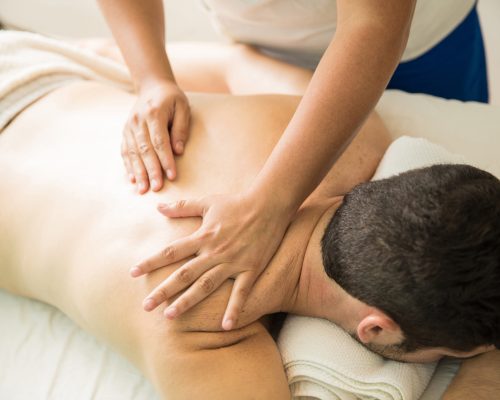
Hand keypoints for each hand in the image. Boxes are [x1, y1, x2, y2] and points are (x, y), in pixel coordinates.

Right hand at [122, 79, 189, 193]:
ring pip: (132, 153)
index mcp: (154, 113)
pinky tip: (133, 180)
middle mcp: (138, 121)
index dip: (165, 160)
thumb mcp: (183, 108)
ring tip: (143, 189)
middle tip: (157, 188)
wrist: (152, 86)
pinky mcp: (125, 132)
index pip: (159, 141)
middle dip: (151, 170)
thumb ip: (181, 128)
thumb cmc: (172, 99)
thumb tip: (178, 151)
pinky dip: (128, 166)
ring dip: (138, 172)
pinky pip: (125, 151)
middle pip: (144, 150)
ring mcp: (129, 127)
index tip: (172, 176)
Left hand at [130, 192, 293, 329]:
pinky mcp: (251, 269)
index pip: (171, 252)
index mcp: (202, 236)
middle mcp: (214, 252)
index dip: (151, 262)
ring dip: (188, 301)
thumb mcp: (208, 202)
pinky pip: (242, 292)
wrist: (269, 205)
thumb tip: (158, 207)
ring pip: (206, 286)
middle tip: (146, 306)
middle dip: (163, 290)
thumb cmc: (237, 203)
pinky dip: (234, 309)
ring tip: (170, 316)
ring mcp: (233, 262)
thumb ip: (182, 207)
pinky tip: (225, 326)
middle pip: (184, 274)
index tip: (133, 273)